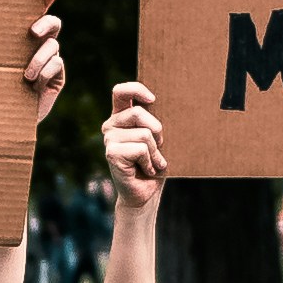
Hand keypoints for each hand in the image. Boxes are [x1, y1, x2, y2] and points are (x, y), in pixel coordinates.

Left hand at [20, 0, 64, 120]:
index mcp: (25, 37)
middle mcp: (41, 44)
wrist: (6, 114)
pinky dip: (45, 72)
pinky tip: (35, 83)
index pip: (39, 11)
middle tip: (32, 32)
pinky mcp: (57, 77)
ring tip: (27, 73)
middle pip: (53, 23)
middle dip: (46, 22)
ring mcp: (51, 60)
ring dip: (39, 58)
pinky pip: (57, 65)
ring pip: (53, 46)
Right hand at [101, 78, 165, 212]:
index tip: (153, 100)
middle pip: (139, 113)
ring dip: (156, 152)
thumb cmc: (155, 163)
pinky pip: (141, 149)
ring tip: (153, 162)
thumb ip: (155, 121)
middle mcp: (111, 125)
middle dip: (157, 131)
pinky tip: (147, 170)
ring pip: (144, 134)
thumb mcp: (158, 137)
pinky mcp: (111, 154)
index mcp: (121, 116)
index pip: (121, 91)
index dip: (136, 90)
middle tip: (159, 146)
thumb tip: (173, 105)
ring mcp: (109, 139)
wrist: (146, 193)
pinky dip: (150, 162)